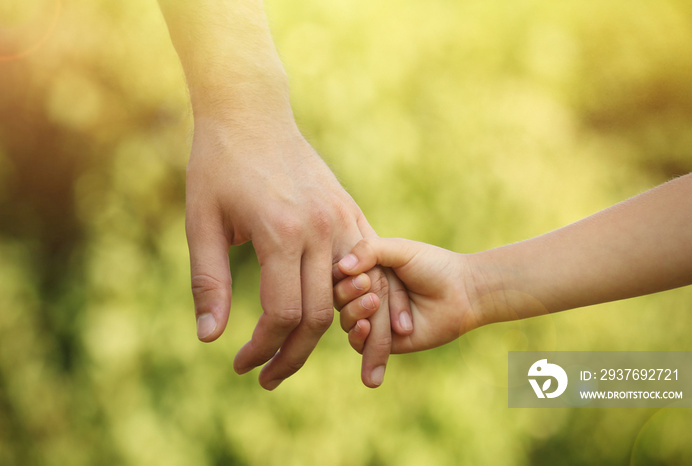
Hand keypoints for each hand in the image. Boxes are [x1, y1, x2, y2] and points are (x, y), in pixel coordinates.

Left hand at [185, 118, 411, 388]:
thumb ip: (208, 281)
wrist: (253, 113)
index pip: (283, 313)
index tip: (241, 365)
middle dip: (291, 354)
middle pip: (320, 314)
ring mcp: (343, 220)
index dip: (263, 348)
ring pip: (346, 298)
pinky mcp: (351, 213)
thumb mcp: (201, 222)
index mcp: (281, 232)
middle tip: (266, 377)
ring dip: (324, 336)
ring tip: (293, 357)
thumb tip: (210, 339)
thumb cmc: (218, 165)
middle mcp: (321, 229)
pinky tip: (328, 319)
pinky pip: (362, 270)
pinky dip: (349, 302)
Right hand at [334, 237, 479, 353]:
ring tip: (375, 304)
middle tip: (368, 285)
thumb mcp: (400, 249)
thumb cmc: (433, 266)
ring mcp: (374, 319)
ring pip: (346, 322)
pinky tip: (366, 327)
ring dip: (355, 313)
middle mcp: (366, 294)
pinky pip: (359, 345)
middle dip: (348, 293)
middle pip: (338, 300)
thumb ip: (370, 250)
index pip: (337, 275)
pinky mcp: (384, 343)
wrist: (462, 294)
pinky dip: (358, 337)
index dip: (340, 277)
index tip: (358, 272)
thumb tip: (342, 266)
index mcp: (367, 270)